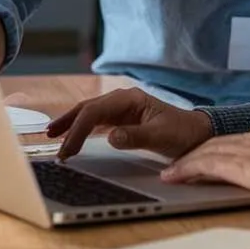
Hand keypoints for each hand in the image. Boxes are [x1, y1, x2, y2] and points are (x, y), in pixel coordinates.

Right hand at [47, 88, 213, 160]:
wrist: (197, 134)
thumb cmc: (182, 132)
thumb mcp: (161, 136)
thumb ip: (135, 136)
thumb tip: (110, 136)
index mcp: (130, 99)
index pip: (95, 111)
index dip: (78, 129)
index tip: (68, 149)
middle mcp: (122, 100)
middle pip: (88, 108)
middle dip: (68, 124)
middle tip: (53, 142)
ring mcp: (122, 109)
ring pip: (89, 113)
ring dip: (71, 123)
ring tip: (52, 134)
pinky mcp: (122, 120)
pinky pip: (96, 122)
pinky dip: (81, 128)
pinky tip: (72, 136)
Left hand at [161, 125, 249, 209]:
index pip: (235, 140)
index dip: (215, 150)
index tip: (203, 158)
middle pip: (218, 143)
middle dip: (196, 154)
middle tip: (178, 165)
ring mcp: (249, 147)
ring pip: (207, 151)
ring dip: (186, 163)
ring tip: (171, 173)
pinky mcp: (240, 163)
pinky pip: (205, 163)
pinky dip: (186, 169)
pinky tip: (175, 176)